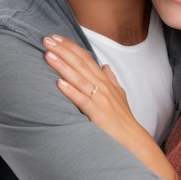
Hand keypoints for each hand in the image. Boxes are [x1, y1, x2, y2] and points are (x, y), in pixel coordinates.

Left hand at [43, 36, 180, 179]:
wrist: (133, 141)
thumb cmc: (124, 120)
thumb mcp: (120, 96)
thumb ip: (111, 80)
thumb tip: (106, 66)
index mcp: (105, 82)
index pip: (86, 59)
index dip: (71, 47)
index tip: (56, 38)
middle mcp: (102, 87)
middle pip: (80, 64)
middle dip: (63, 50)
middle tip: (47, 39)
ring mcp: (101, 100)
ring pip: (79, 79)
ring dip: (63, 66)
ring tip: (49, 55)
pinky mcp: (98, 115)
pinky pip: (83, 101)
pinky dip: (72, 91)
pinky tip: (59, 83)